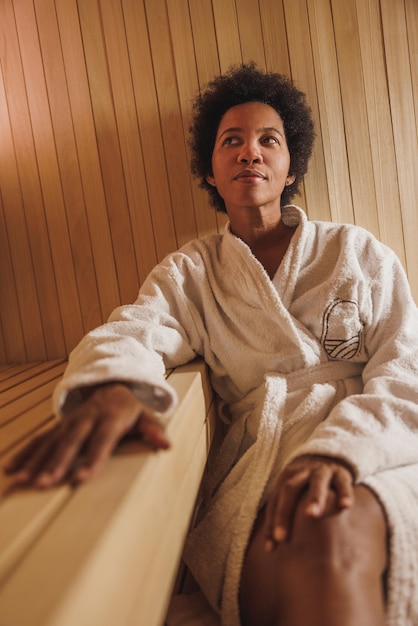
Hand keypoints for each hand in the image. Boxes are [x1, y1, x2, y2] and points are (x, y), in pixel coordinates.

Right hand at [4, 383, 169, 487]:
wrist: (111, 386)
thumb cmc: (131, 409)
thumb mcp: (147, 416)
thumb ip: (154, 430)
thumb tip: (167, 445)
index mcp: (111, 417)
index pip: (102, 439)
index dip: (93, 458)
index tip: (82, 478)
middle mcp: (87, 418)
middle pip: (72, 441)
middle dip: (58, 462)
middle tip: (46, 483)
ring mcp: (70, 422)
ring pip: (52, 441)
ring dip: (37, 461)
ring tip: (25, 481)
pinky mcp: (58, 426)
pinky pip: (40, 439)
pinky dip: (25, 453)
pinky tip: (12, 470)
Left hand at [264, 455, 353, 550]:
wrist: (328, 458)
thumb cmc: (305, 487)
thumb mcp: (292, 496)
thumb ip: (281, 516)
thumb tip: (269, 549)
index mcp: (286, 478)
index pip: (275, 501)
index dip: (271, 523)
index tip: (271, 547)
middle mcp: (302, 473)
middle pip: (289, 489)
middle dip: (284, 513)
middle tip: (283, 538)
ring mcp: (322, 472)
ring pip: (316, 483)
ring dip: (313, 498)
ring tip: (312, 515)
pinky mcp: (341, 474)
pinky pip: (343, 483)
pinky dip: (344, 493)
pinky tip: (345, 506)